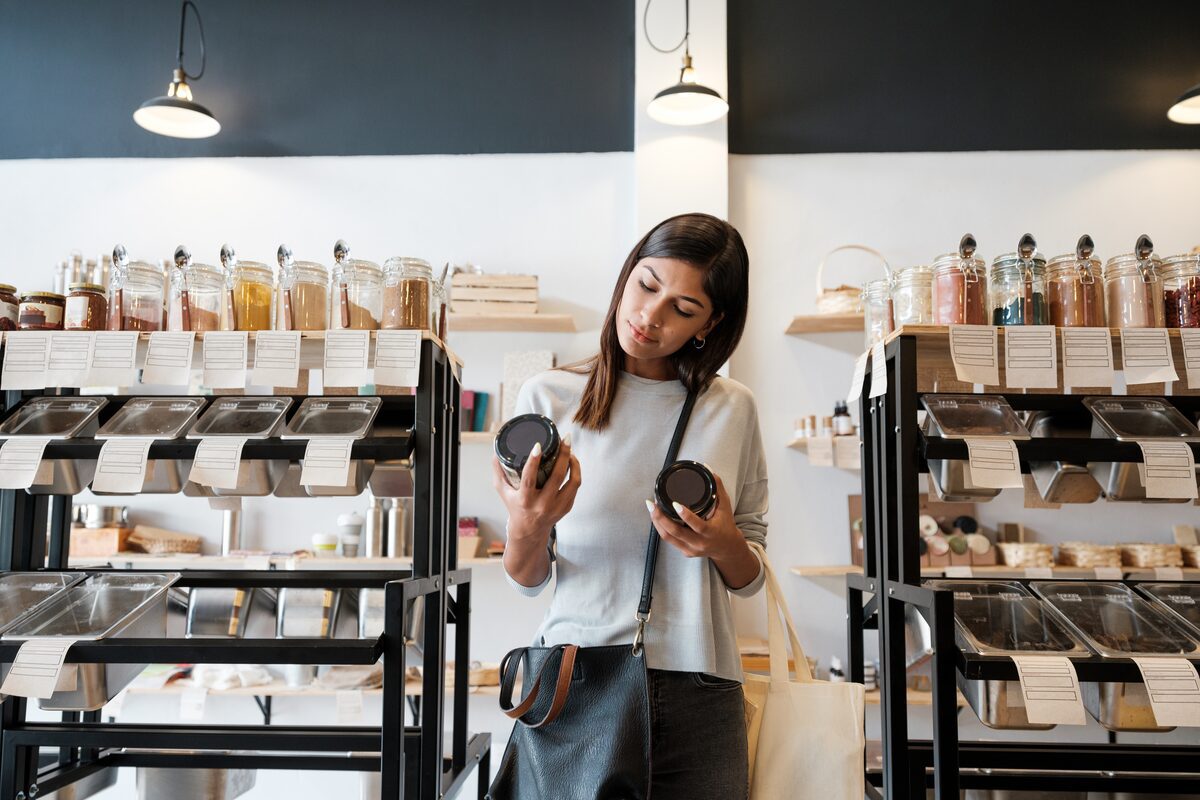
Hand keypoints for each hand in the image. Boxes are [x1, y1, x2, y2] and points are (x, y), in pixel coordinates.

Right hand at [492, 436, 581, 547]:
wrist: (529, 530)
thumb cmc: (515, 507)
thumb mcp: (504, 492)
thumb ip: (499, 473)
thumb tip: (495, 453)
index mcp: (525, 500)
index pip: (529, 479)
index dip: (533, 461)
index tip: (538, 445)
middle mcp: (542, 505)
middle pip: (557, 477)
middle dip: (563, 455)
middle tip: (565, 439)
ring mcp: (557, 507)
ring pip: (573, 482)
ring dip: (574, 463)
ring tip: (570, 451)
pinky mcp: (567, 507)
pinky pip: (575, 486)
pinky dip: (575, 472)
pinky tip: (572, 462)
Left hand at [647, 472, 759, 589]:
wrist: (727, 548)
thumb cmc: (726, 525)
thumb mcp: (725, 506)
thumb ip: (717, 488)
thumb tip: (708, 469)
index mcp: (710, 532)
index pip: (696, 525)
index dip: (685, 515)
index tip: (675, 503)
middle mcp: (699, 543)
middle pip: (675, 532)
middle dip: (661, 517)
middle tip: (652, 503)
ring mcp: (690, 549)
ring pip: (668, 537)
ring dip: (657, 522)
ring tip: (651, 508)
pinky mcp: (685, 551)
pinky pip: (669, 540)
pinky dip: (661, 528)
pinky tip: (656, 518)